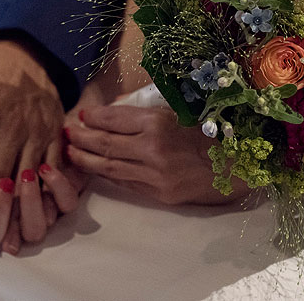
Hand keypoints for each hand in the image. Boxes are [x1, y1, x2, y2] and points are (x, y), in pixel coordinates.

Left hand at [66, 104, 247, 204]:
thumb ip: (147, 110)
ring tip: (69, 152)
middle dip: (81, 137)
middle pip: (106, 143)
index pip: (115, 118)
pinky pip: (124, 182)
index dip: (94, 117)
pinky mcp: (158, 194)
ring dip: (85, 158)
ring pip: (109, 166)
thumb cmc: (211, 131)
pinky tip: (93, 168)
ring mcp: (154, 174)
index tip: (82, 114)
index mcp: (159, 122)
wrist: (238, 166)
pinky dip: (105, 174)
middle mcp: (153, 148)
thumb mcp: (180, 110)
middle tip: (65, 132)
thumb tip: (113, 109)